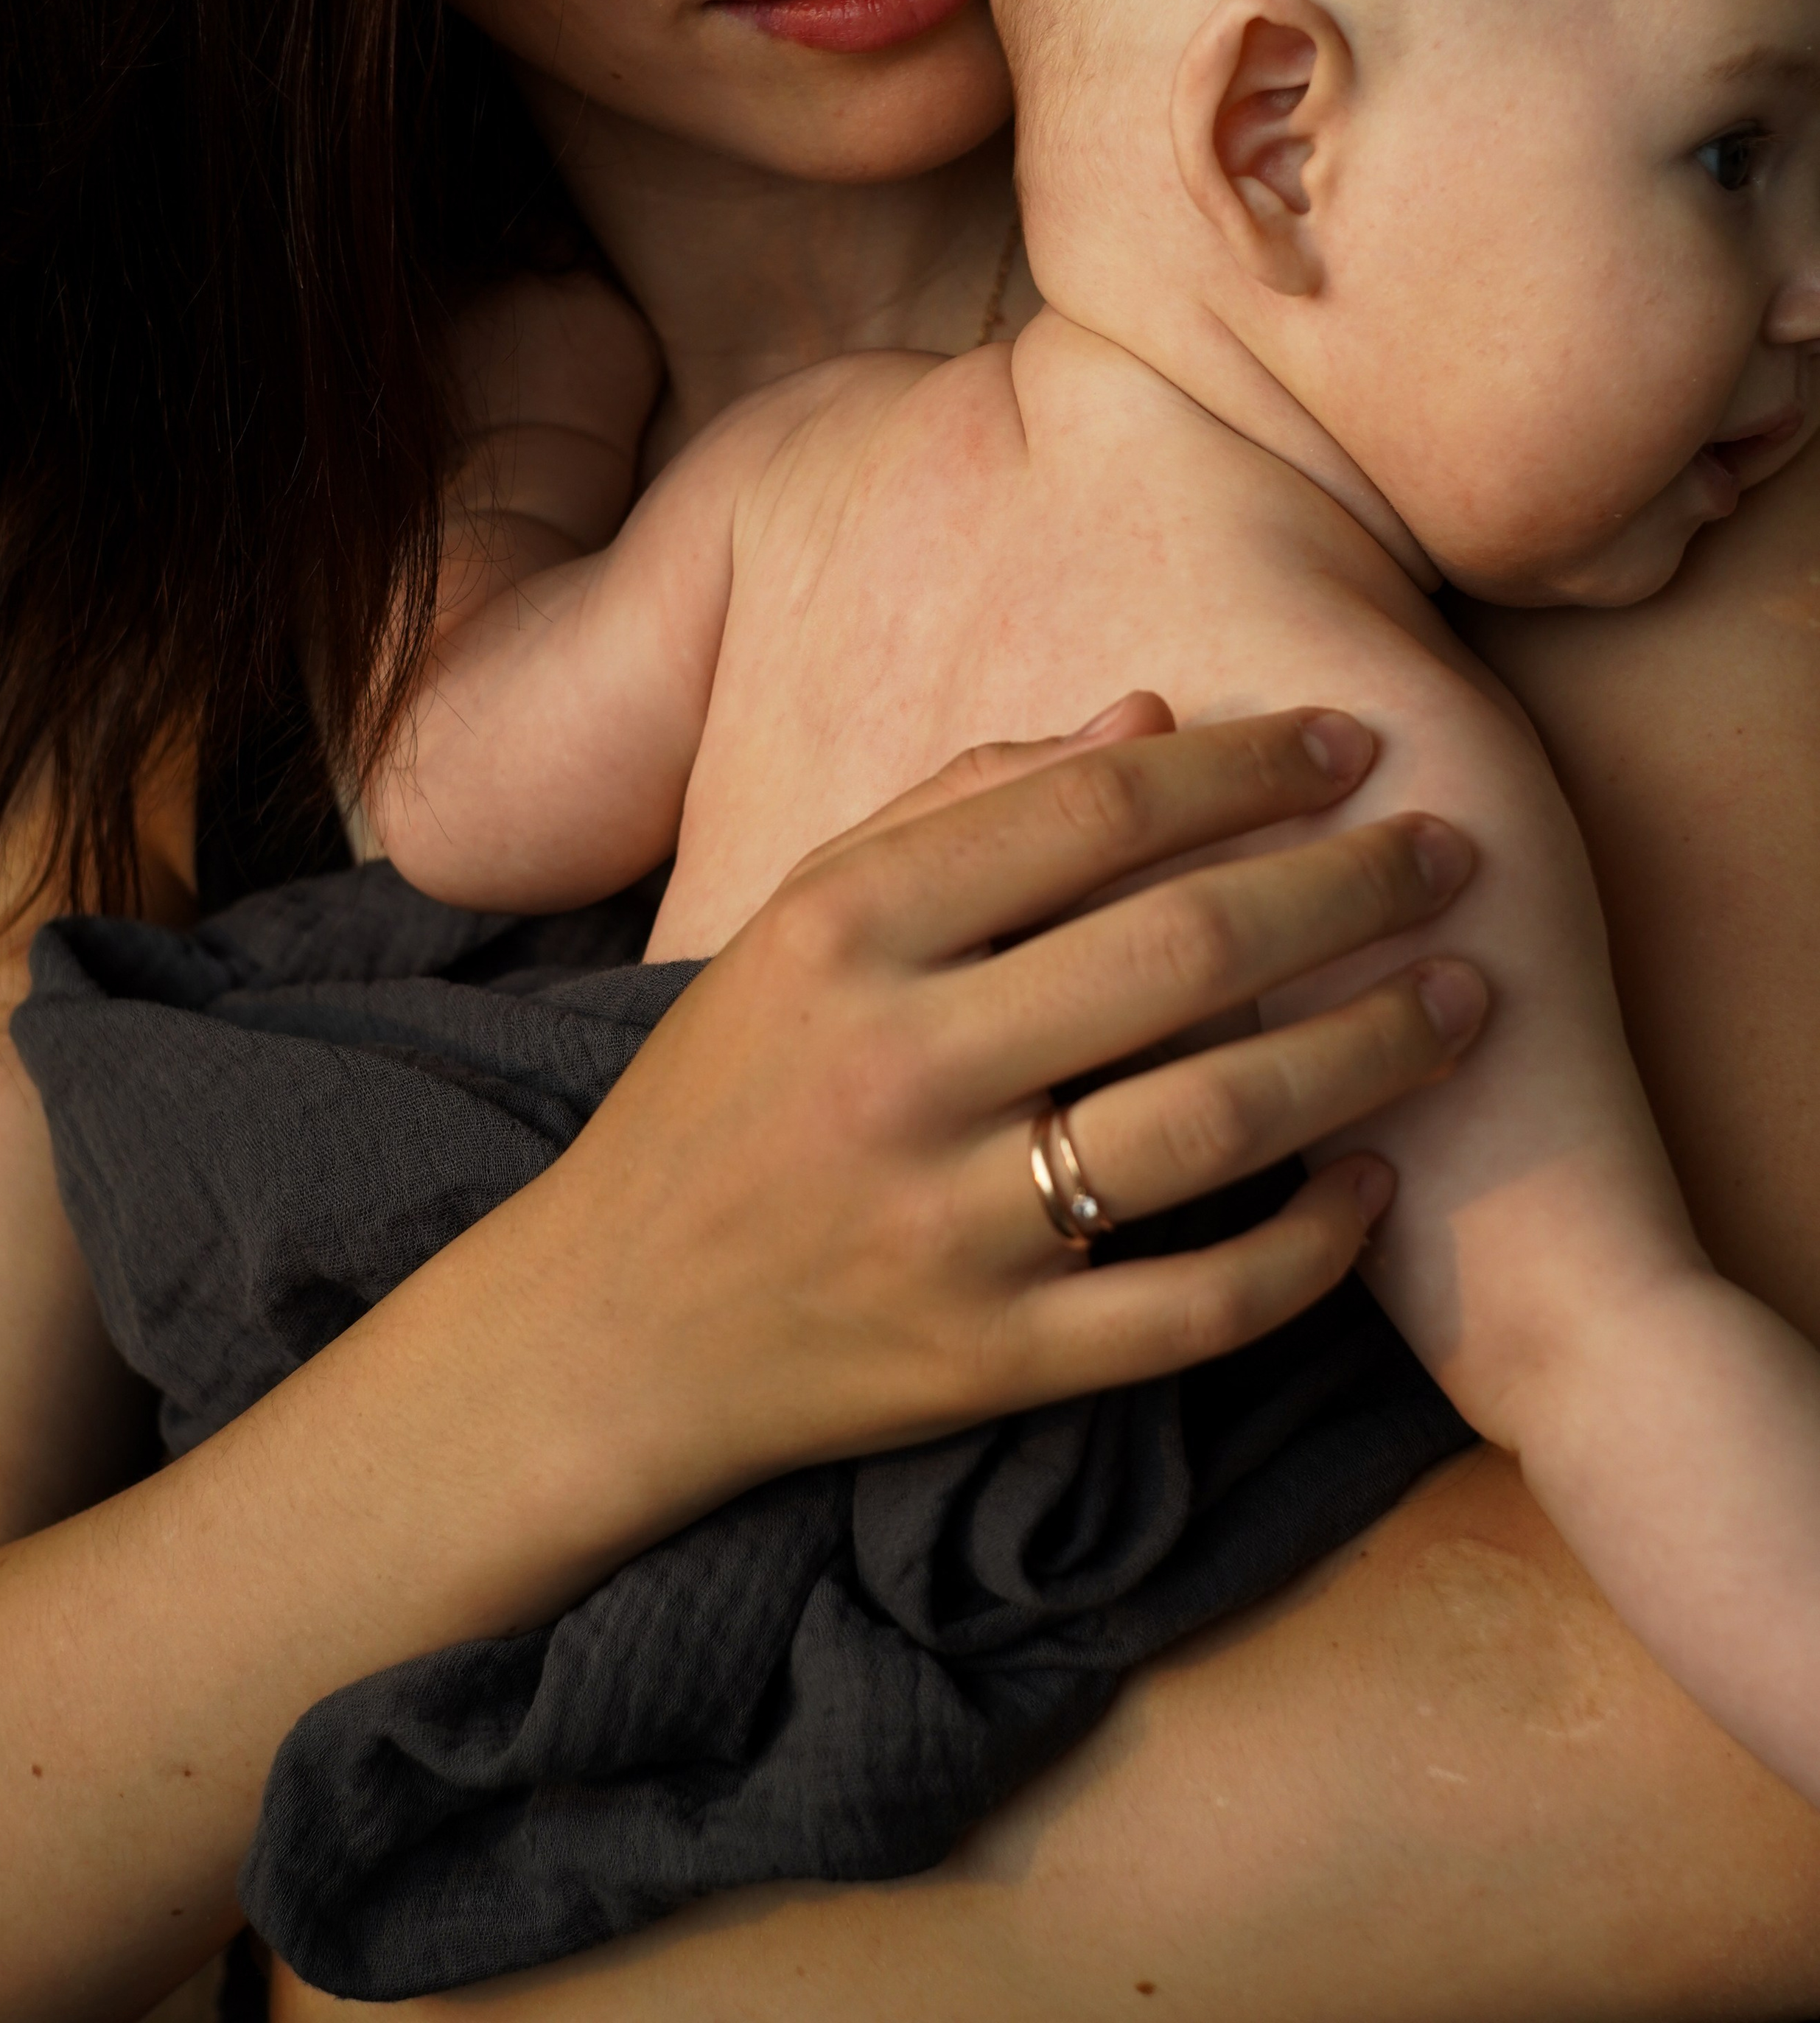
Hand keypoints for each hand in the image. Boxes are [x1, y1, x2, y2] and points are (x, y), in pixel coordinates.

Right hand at [536, 695, 1486, 1521]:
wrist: (614, 1329)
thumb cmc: (731, 1089)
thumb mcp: (805, 916)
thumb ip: (963, 804)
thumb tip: (1149, 716)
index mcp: (840, 935)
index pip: (1088, 812)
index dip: (1243, 765)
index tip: (1348, 741)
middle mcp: (894, 1070)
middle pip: (1181, 951)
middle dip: (1349, 889)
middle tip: (1456, 853)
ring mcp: (946, 1228)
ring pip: (1215, 1126)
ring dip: (1369, 1053)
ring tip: (1466, 999)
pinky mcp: (993, 1364)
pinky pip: (1198, 1309)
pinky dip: (1311, 1249)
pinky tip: (1378, 1186)